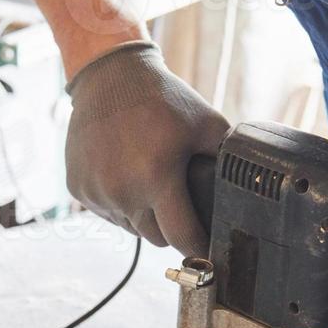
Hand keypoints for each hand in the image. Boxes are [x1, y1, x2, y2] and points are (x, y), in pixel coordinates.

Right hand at [65, 41, 229, 255]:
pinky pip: (107, 212)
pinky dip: (118, 202)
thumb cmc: (162, 99)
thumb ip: (227, 157)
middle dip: (170, 228)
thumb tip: (250, 188)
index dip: (198, 246)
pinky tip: (124, 174)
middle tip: (178, 204)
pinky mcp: (77, 188)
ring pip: (130, 227)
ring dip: (142, 215)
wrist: (109, 77)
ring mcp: (96, 191)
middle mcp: (122, 190)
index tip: (208, 250)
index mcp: (156, 177)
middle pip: (155, 238)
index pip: (182, 237)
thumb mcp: (206, 123)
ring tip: (149, 181)